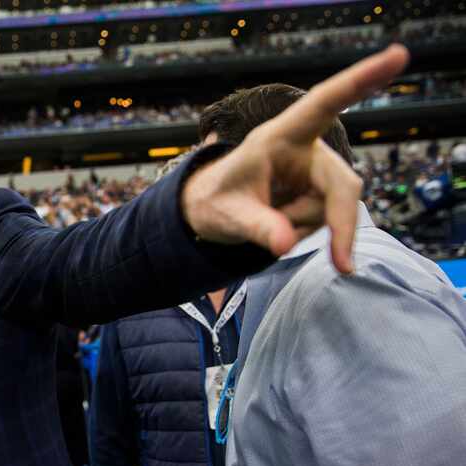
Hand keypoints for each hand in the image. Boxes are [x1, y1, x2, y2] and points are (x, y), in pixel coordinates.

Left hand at [182, 44, 409, 273]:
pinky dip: (307, 234)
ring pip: (333, 209)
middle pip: (342, 184)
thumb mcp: (226, 215)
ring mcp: (316, 173)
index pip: (324, 104)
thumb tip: (284, 244)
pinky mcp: (321, 193)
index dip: (360, 80)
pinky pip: (329, 221)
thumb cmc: (214, 201)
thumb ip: (255, 227)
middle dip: (340, 225)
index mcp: (279, 136)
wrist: (212, 212)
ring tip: (267, 224)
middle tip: (343, 265)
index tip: (397, 56)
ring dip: (304, 228)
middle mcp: (305, 150)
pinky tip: (281, 226)